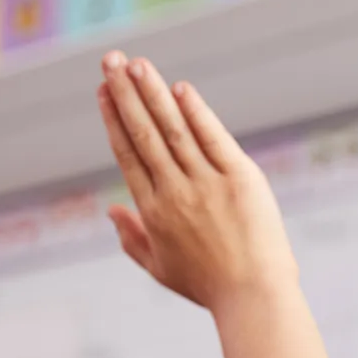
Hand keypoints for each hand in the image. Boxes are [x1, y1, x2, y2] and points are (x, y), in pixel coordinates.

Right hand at [97, 55, 296, 313]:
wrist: (254, 297)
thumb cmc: (209, 286)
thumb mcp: (161, 269)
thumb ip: (132, 240)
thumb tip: (110, 211)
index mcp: (153, 212)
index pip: (128, 155)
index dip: (113, 119)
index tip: (103, 91)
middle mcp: (175, 192)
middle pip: (144, 133)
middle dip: (124, 93)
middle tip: (110, 60)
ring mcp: (207, 184)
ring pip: (173, 129)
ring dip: (152, 92)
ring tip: (136, 63)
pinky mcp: (240, 179)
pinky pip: (213, 138)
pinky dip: (196, 112)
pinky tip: (180, 89)